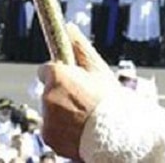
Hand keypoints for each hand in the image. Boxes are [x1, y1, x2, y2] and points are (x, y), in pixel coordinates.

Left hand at [37, 26, 116, 157]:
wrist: (118, 136)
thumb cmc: (111, 101)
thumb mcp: (98, 70)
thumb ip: (80, 48)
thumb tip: (69, 27)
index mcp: (58, 76)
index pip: (46, 70)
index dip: (60, 75)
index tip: (71, 82)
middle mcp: (47, 96)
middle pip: (48, 91)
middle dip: (61, 94)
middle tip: (83, 102)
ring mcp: (47, 118)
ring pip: (50, 111)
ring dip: (61, 113)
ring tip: (84, 119)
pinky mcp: (48, 135)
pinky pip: (51, 129)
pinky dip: (61, 130)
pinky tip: (79, 130)